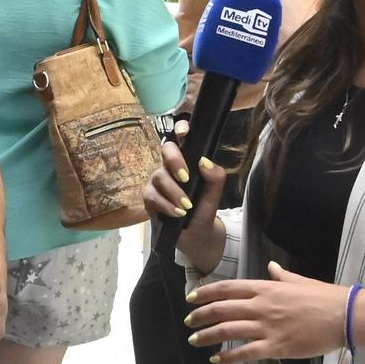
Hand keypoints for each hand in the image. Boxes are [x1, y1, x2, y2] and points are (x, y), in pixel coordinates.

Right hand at [142, 126, 226, 269]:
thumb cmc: (203, 209)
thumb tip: (204, 161)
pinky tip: (177, 213)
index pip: (181, 138)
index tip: (184, 132)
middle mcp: (170, 166)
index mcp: (187, 160)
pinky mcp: (149, 197)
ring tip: (186, 207)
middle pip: (165, 150)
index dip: (181, 129)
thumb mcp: (214, 194)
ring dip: (174, 192)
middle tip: (186, 177)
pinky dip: (166, 205)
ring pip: (159, 176)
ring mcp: (157, 181)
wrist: (195, 234)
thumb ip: (215, 176)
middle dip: (175, 161)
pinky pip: (152, 196)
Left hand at [184, 262, 348, 363]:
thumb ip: (281, 276)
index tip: (192, 298)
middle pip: (221, 309)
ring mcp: (267, 327)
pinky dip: (227, 357)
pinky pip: (245, 353)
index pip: (227, 288)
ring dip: (207, 336)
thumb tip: (271, 267)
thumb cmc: (325, 297)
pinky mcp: (276, 347)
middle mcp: (261, 306)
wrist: (346, 315)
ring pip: (228, 330)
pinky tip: (216, 360)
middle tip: (188, 321)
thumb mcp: (299, 281)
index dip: (206, 293)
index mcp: (266, 288)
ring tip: (195, 340)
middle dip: (200, 316)